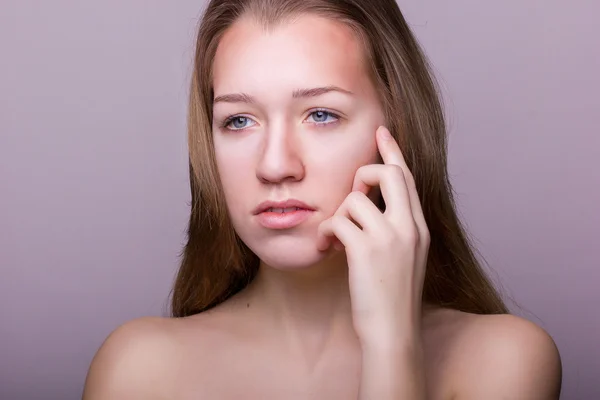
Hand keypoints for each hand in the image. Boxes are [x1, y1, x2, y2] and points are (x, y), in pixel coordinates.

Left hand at [316, 126, 429, 343]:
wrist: (392, 331)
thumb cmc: (392, 298)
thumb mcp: (402, 257)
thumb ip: (392, 228)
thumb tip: (364, 205)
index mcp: (418, 227)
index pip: (408, 178)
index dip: (393, 151)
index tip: (382, 131)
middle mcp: (409, 227)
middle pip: (389, 173)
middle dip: (366, 172)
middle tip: (354, 191)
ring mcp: (390, 237)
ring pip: (355, 198)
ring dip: (338, 215)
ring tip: (335, 238)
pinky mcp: (366, 249)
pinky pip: (337, 220)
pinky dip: (326, 232)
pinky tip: (327, 249)